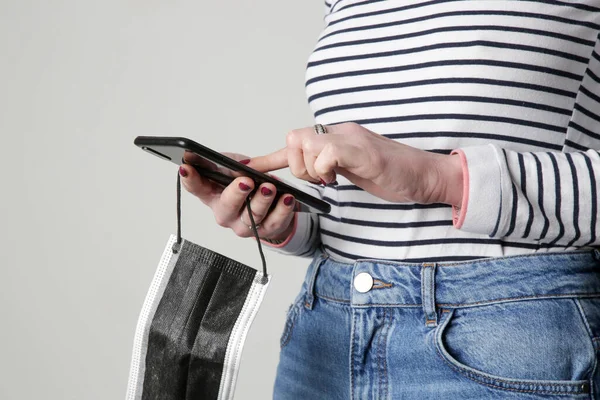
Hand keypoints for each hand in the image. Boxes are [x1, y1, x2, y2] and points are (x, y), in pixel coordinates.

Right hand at [179, 152, 296, 240]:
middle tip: (246, 180)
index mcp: (212, 195)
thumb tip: (202, 156)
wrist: (268, 201)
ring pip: (252, 215)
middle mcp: (225, 213)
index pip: (195, 187)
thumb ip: (219, 162)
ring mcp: (244, 225)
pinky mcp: (265, 230)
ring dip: (262, 200)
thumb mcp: (230, 167)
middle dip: (236, 193)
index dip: (189, 178)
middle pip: (227, 206)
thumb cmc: (244, 182)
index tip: (186, 166)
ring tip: (270, 187)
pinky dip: (282, 209)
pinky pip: (275, 222)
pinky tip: (288, 198)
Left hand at [245, 122, 463, 205]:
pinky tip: (338, 179)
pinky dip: (325, 170)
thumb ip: (329, 167)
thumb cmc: (391, 175)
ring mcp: (350, 139)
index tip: (252, 168)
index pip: (296, 142)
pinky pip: (326, 152)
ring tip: (330, 180)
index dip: (271, 158)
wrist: (425, 175)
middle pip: (293, 137)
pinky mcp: (361, 150)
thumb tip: (309, 172)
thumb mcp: (351, 172)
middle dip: (296, 165)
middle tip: (317, 180)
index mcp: (336, 138)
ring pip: (304, 142)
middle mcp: (340, 132)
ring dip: (310, 169)